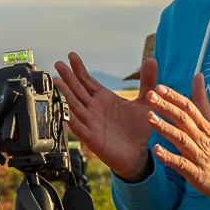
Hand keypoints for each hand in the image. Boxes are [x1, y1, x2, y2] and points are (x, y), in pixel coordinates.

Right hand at [54, 52, 157, 180]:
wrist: (139, 154)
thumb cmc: (139, 129)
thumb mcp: (145, 102)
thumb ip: (147, 81)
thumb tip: (152, 59)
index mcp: (104, 98)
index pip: (87, 81)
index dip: (79, 69)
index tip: (71, 56)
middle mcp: (94, 109)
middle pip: (77, 90)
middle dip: (68, 77)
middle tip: (58, 64)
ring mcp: (91, 123)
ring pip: (74, 106)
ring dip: (65, 94)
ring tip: (57, 82)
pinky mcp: (92, 138)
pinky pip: (78, 127)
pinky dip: (70, 119)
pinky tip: (63, 111)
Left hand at [146, 73, 209, 201]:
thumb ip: (201, 101)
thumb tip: (197, 76)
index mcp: (205, 126)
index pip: (190, 107)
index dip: (174, 96)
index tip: (158, 87)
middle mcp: (202, 138)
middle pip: (184, 119)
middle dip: (166, 107)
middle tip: (149, 96)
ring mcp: (200, 156)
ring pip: (181, 139)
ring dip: (165, 128)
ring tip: (149, 118)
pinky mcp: (197, 173)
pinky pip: (182, 164)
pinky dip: (169, 157)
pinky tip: (156, 150)